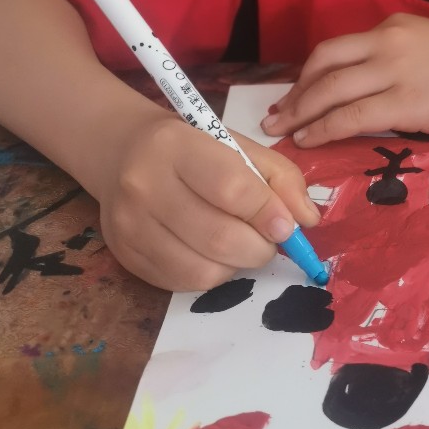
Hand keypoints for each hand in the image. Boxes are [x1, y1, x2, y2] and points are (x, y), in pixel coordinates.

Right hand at [96, 107, 319, 291]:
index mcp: (175, 146)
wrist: (121, 154)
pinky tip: (213, 253)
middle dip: (260, 248)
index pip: (231, 189)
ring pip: (203, 270)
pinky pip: (184, 284)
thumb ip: (280, 177)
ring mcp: (129, 225)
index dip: (268, 213)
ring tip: (241, 244)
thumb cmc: (191, 148)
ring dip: (237, 265)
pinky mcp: (126, 256)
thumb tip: (307, 220)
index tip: (288, 226)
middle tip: (270, 240)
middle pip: (219, 238)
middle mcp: (144, 185)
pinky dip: (212, 275)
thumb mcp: (238, 145)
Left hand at [261, 13, 428, 146]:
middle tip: (277, 115)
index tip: (295, 93)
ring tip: (285, 132)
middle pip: (322, 65)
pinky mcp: (405, 102)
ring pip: (330, 91)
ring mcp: (394, 71)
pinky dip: (323, 129)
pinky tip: (310, 140)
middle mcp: (386, 42)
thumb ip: (398, 59)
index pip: (335, 49)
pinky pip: (351, 117)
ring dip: (301, 113)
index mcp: (392, 27)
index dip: (308, 74)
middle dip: (295, 93)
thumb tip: (371, 87)